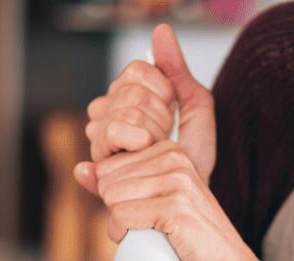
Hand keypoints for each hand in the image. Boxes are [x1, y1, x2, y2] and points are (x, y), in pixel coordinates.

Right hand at [74, 24, 215, 194]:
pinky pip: (107, 135)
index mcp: (129, 94)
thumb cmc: (193, 157)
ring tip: (156, 152)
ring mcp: (99, 136)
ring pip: (122, 112)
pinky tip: (130, 154)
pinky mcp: (97, 162)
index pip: (137, 70)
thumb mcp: (196, 107)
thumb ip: (177, 68)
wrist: (190, 196)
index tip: (174, 112)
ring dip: (151, 134)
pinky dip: (126, 144)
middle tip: (167, 139)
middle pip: (131, 92)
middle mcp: (108, 111)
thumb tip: (161, 31)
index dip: (163, 90)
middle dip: (160, 117)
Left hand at [94, 140, 254, 260]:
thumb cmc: (188, 237)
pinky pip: (122, 216)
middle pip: (107, 181)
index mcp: (169, 150)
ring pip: (112, 198)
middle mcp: (174, 158)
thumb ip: (116, 183)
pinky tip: (146, 240)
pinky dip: (125, 235)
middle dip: (118, 209)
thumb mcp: (152, 201)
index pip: (108, 166)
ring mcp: (177, 181)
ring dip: (122, 224)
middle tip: (147, 224)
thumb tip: (79, 169)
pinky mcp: (175, 207)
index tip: (143, 209)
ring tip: (150, 232)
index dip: (117, 197)